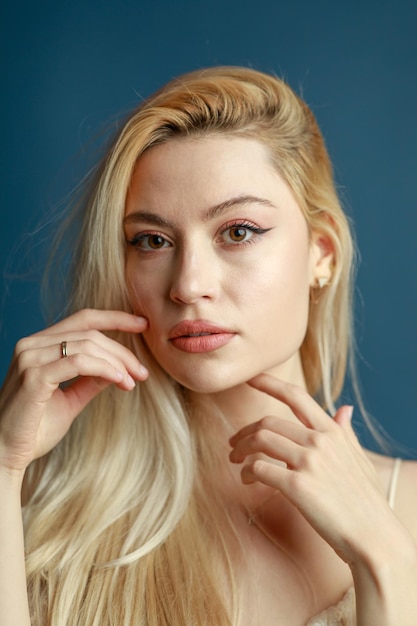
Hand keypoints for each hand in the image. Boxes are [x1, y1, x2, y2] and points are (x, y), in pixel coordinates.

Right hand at [0, 309, 147, 476]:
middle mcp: (32, 345)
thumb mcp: (70, 399)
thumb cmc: (33, 429)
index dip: (115, 318)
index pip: (83, 319)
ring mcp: (30, 358)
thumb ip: (91, 380)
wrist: (5, 455)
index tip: (143, 324)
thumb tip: (119, 368)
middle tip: (142, 372)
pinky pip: (79, 362)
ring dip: (117, 363)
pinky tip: (120, 381)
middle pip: (90, 333)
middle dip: (122, 351)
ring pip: (87, 346)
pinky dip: (104, 369)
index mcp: (40, 345)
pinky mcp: (34, 376)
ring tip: (133, 381)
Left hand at [229, 373, 396, 564]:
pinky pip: (259, 469)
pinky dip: (247, 472)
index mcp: (332, 432)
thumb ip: (346, 433)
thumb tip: (345, 409)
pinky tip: (246, 480)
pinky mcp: (297, 486)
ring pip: (259, 441)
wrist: (373, 536)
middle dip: (244, 432)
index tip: (251, 379)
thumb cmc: (367, 501)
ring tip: (236, 461)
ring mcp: (308, 462)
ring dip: (241, 449)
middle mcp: (319, 441)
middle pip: (268, 422)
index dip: (269, 383)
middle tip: (234, 445)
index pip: (296, 396)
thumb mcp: (359, 460)